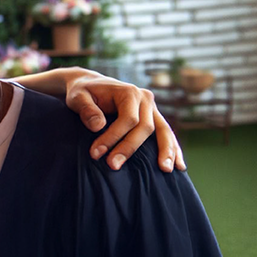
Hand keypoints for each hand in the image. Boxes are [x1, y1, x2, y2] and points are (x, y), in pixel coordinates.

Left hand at [62, 69, 184, 172]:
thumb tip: (98, 126)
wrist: (90, 86)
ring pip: (164, 131)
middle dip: (129, 148)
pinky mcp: (153, 117)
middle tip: (113, 166)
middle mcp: (145, 99)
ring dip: (166, 151)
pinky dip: (173, 149)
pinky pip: (166, 134)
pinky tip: (179, 166)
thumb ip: (86, 109)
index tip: (96, 153)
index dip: (113, 137)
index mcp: (129, 92)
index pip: (128, 118)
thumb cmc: (82, 93)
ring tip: (165, 170)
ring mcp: (152, 108)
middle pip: (145, 127)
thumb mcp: (77, 97)